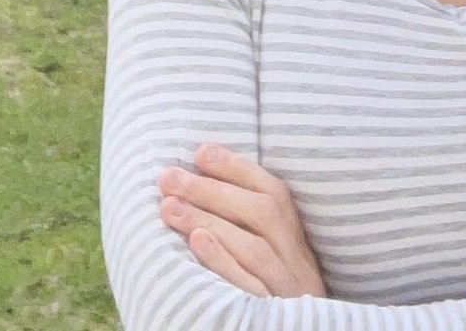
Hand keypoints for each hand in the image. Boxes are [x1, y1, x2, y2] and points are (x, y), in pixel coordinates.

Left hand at [157, 144, 326, 298]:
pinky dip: (222, 260)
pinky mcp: (270, 315)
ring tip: (168, 206)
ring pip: (251, 246)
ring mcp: (285, 288)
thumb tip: (205, 186)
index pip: (273, 193)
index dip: (238, 169)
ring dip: (208, 220)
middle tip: (168, 177)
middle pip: (261, 213)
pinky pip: (248, 285)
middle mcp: (296, 260)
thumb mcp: (278, 260)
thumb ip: (252, 229)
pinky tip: (196, 241)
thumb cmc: (277, 296)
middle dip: (211, 190)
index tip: (201, 151)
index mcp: (296, 241)